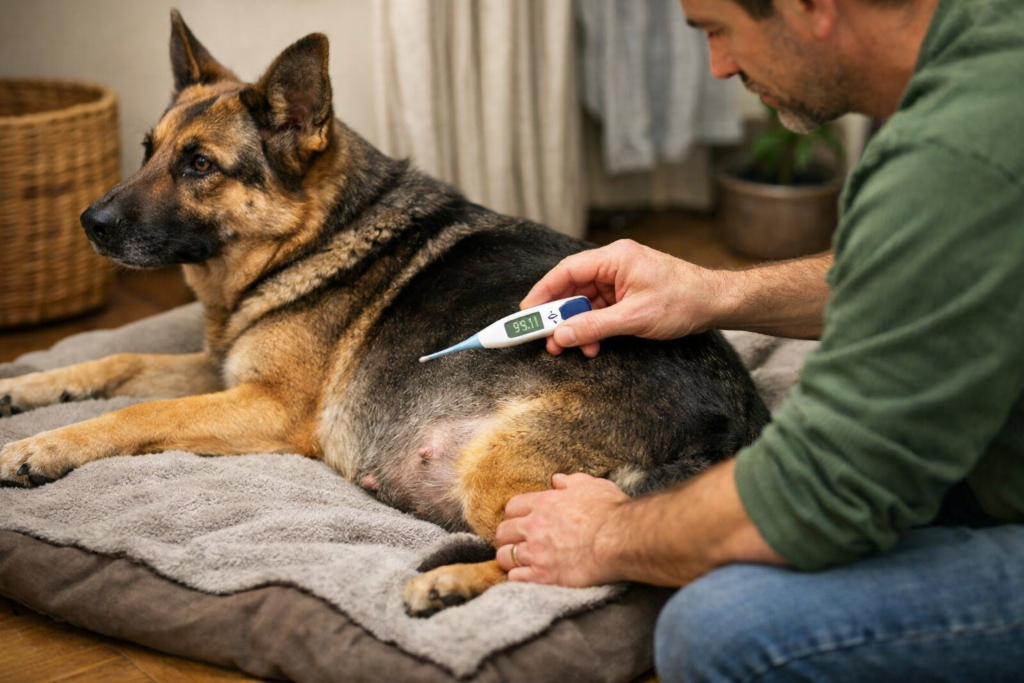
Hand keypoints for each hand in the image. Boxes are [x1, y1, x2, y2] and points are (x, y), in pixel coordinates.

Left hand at [495, 473, 629, 586]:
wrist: (621, 540)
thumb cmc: (611, 511)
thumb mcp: (593, 486)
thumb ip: (572, 482)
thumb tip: (557, 479)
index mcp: (544, 503)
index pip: (512, 507)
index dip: (515, 515)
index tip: (521, 521)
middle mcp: (534, 527)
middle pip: (503, 532)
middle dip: (508, 537)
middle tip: (519, 542)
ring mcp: (537, 552)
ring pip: (505, 556)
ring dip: (510, 558)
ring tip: (520, 561)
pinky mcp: (543, 576)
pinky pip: (515, 577)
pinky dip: (518, 577)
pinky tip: (528, 576)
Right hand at [521, 239, 723, 356]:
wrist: (716, 303)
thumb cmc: (683, 301)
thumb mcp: (635, 318)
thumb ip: (595, 327)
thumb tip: (562, 335)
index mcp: (615, 258)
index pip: (567, 271)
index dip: (543, 292)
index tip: (527, 312)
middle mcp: (615, 264)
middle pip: (573, 287)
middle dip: (559, 315)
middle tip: (544, 337)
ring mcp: (622, 279)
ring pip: (586, 302)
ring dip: (577, 325)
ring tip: (569, 347)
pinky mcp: (628, 294)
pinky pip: (601, 310)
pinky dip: (593, 327)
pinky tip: (592, 344)